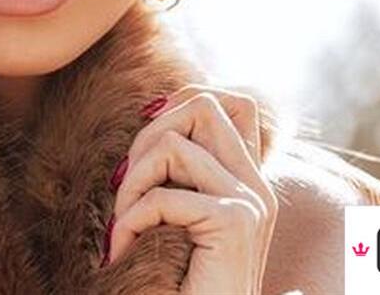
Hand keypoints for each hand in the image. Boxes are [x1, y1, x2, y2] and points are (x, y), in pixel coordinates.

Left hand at [104, 85, 278, 294]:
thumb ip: (180, 171)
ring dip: (132, 182)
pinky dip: (130, 221)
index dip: (183, 103)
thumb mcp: (180, 217)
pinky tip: (123, 250)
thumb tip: (151, 111)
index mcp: (250, 181)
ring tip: (122, 223)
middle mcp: (258, 186)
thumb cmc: (181, 284)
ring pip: (175, 145)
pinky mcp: (234, 223)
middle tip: (126, 184)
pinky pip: (162, 197)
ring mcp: (250, 203)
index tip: (145, 142)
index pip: (233, 103)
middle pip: (205, 105)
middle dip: (149, 134)